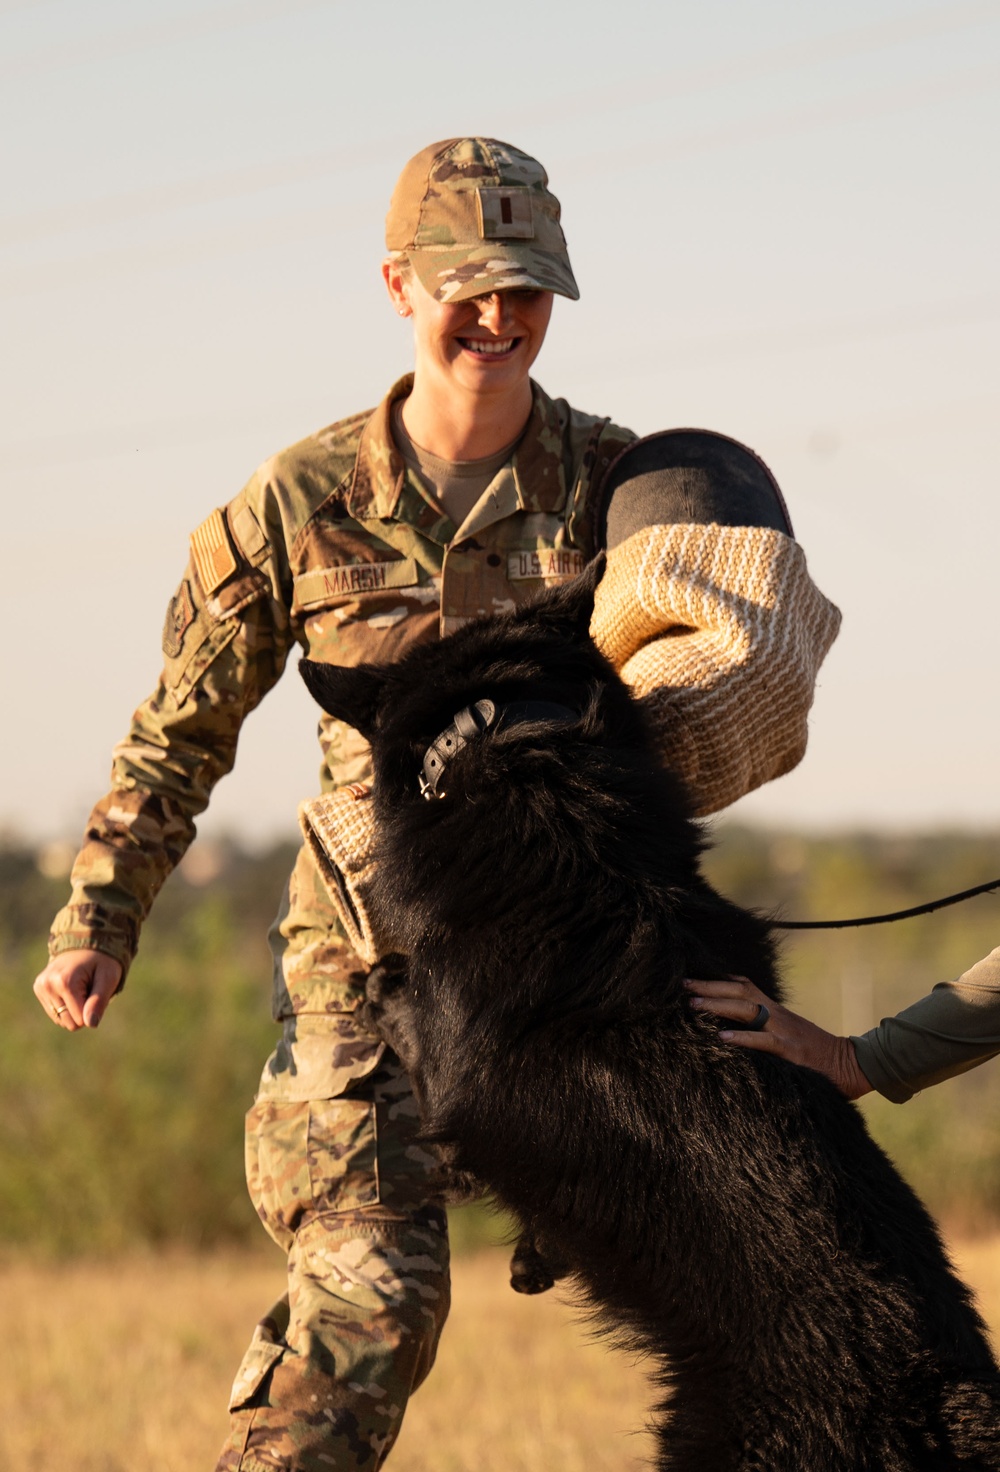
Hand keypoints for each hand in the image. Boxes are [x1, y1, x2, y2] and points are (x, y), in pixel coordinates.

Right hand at [33, 949, 122, 1031]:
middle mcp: (48, 985)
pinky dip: (66, 1005)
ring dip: (74, 1009)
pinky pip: (55, 1013)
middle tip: (89, 989)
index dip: (92, 1010)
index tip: (96, 990)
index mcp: (65, 982)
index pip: (79, 1020)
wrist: (85, 942)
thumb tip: (90, 1024)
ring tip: (81, 988)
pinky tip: (71, 988)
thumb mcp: (109, 977)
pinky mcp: (39, 988)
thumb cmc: (102, 961)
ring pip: (61, 1020)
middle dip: (83, 1011)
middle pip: (69, 1023)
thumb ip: (99, 1001)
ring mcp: (41, 987)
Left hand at [685, 976, 871, 1100]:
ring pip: (747, 1010)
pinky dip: (742, 1038)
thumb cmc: (816, 1054)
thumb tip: (731, 1030)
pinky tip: (721, 1038)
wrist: (852, 1065)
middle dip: (710, 987)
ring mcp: (784, 1031)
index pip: (744, 986)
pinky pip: (764, 1041)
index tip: (693, 978)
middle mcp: (777, 1015)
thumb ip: (765, 1029)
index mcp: (776, 1011)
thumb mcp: (788, 1035)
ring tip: (693, 1005)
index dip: (718, 980)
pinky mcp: (792, 1052)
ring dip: (718, 1006)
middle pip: (739, 992)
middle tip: (683, 985)